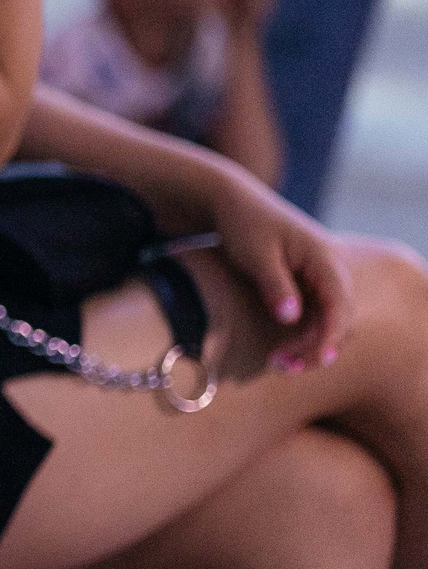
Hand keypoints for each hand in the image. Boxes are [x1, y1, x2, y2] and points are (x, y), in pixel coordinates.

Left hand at [196, 161, 350, 372]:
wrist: (229, 201)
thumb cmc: (243, 224)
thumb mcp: (257, 254)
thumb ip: (275, 285)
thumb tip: (291, 317)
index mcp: (325, 259)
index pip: (340, 305)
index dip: (330, 336)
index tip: (315, 359)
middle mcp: (329, 269)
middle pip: (339, 318)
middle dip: (318, 347)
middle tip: (285, 367)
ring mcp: (318, 277)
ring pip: (327, 320)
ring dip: (310, 344)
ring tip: (280, 364)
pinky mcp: (304, 283)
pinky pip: (313, 315)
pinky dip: (302, 335)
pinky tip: (280, 350)